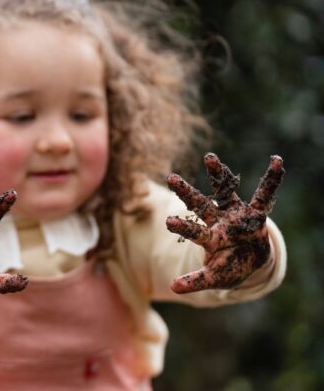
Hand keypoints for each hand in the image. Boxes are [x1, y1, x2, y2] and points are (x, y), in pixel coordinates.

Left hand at [166, 153, 284, 293]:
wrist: (249, 263)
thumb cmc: (229, 268)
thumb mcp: (213, 278)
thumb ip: (194, 281)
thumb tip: (172, 288)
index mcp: (209, 238)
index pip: (193, 231)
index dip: (182, 227)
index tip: (167, 221)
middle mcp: (219, 222)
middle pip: (200, 205)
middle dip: (186, 192)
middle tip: (171, 178)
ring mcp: (235, 215)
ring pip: (225, 192)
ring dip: (219, 174)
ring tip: (209, 157)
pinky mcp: (255, 214)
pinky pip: (264, 195)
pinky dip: (272, 180)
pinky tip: (277, 161)